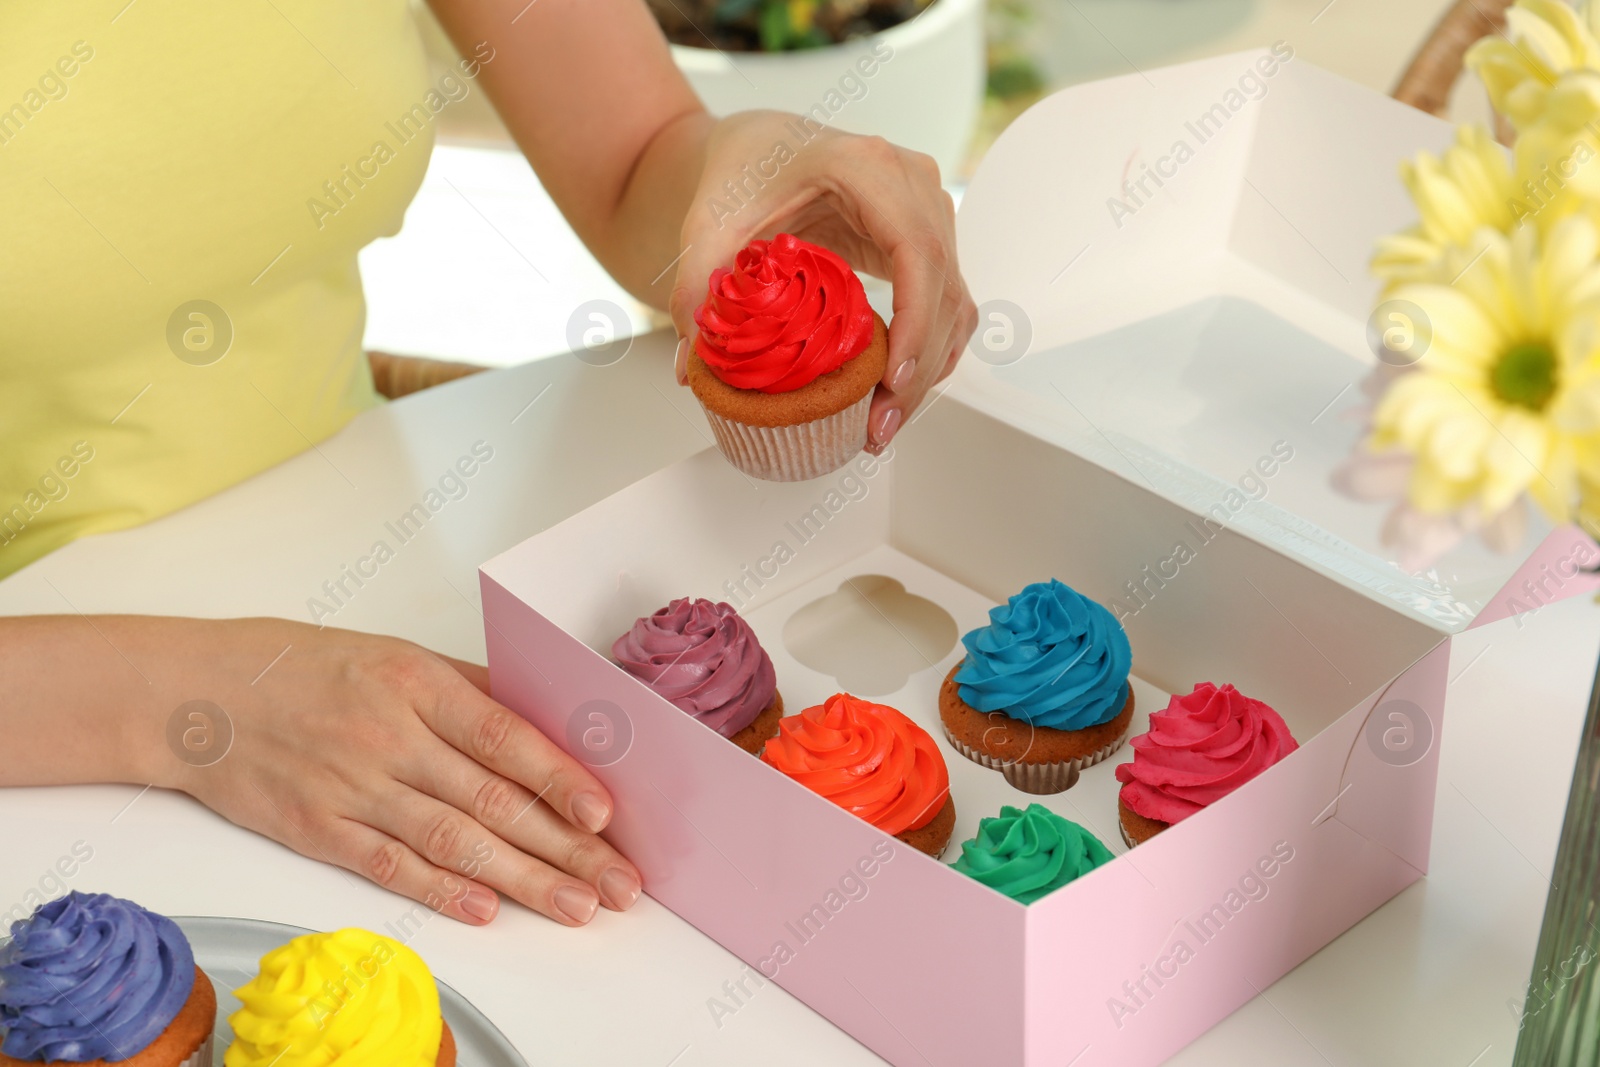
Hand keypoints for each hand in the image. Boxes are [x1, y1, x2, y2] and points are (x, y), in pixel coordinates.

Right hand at [163, 620, 640, 927]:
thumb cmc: (306, 668)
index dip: (558, 777)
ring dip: (522, 879)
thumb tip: (548, 717)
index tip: (604, 813)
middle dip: (565, 847)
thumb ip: (470, 689)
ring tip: (574, 906)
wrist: (199, 694)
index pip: (504, 737)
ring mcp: (353, 787)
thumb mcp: (396, 654)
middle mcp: (389, 737)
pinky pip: (391, 865)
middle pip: (492, 800)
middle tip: (616, 882)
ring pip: (453, 841)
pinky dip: (442, 890)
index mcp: (416, 684)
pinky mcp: (320, 829)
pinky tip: (487, 909)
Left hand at [668, 111, 977, 453]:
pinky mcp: (928, 239)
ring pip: (953, 302)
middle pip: (942, 287)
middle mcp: (914, 184)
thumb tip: (692, 370)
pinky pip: (946, 302)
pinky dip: (928, 351)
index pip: (917, 250)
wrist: (760, 142)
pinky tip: (897, 393)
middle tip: (879, 427)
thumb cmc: (743, 168)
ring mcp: (929, 211)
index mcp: (867, 167)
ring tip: (883, 424)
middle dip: (917, 368)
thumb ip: (694, 290)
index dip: (915, 320)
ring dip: (926, 370)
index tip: (892, 378)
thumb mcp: (708, 223)